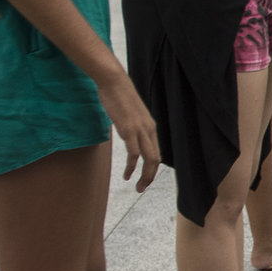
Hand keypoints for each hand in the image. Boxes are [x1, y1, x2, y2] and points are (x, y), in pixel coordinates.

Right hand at [98, 76, 162, 191]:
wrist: (114, 82)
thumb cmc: (119, 96)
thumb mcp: (130, 114)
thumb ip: (132, 126)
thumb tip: (128, 134)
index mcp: (150, 127)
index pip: (156, 153)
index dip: (152, 168)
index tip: (144, 178)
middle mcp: (149, 130)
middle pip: (156, 160)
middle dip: (150, 177)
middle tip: (142, 188)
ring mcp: (140, 130)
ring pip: (149, 159)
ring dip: (144, 177)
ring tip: (137, 187)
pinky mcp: (128, 130)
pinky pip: (134, 154)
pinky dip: (132, 167)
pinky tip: (127, 175)